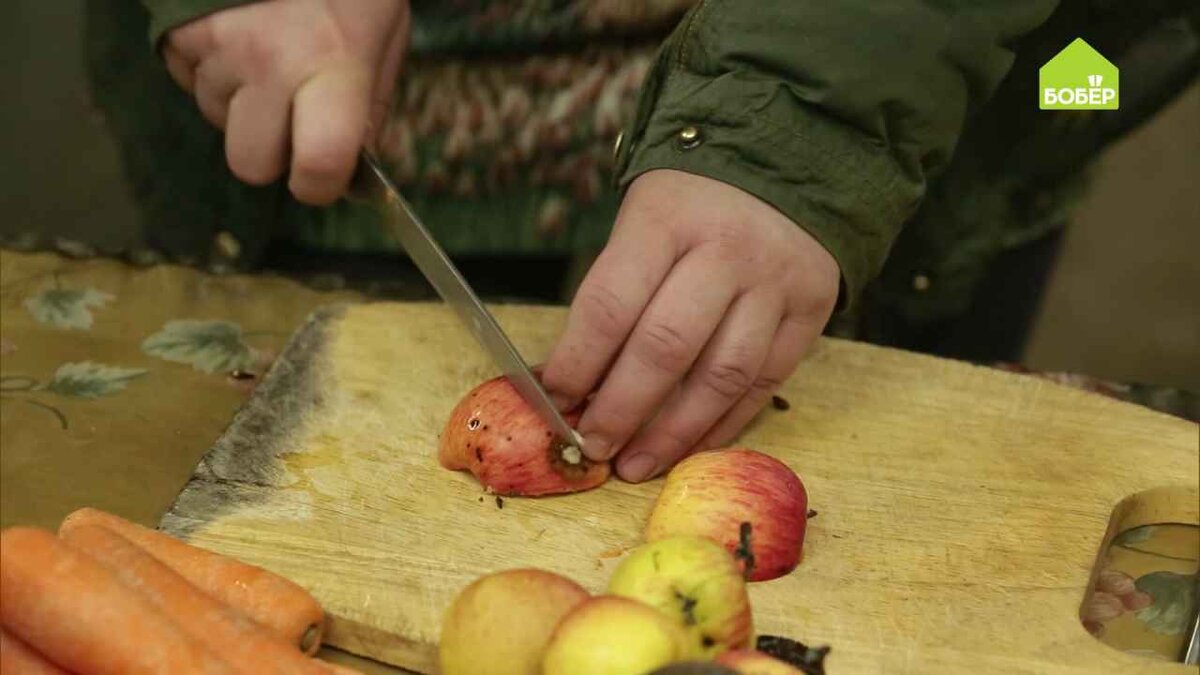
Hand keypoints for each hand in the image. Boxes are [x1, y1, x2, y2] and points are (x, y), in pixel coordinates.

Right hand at [162, 0, 409, 204]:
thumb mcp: (384, 38)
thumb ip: (369, 108)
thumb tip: (350, 169)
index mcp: (335, 69)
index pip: (318, 167)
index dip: (320, 185)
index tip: (325, 174)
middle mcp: (271, 64)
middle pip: (249, 164)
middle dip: (270, 153)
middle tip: (291, 118)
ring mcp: (219, 46)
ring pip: (216, 119)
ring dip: (241, 103)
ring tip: (268, 55)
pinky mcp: (179, 29)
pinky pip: (187, 80)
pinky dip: (210, 71)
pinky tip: (238, 37)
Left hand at [542, 170, 839, 481]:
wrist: (789, 161)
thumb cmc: (693, 203)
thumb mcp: (643, 221)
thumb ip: (611, 294)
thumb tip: (565, 381)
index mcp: (667, 219)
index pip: (611, 306)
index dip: (578, 364)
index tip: (554, 403)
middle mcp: (726, 250)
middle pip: (666, 348)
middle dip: (622, 409)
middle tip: (592, 447)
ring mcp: (776, 281)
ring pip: (721, 375)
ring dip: (673, 433)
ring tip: (636, 465)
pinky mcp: (813, 308)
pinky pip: (765, 381)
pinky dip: (724, 423)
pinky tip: (690, 447)